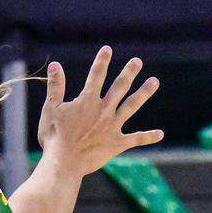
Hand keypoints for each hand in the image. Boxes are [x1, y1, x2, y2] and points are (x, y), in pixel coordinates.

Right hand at [36, 47, 163, 177]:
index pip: (96, 75)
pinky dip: (148, 137)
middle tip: (137, 62)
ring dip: (144, 93)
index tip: (107, 49)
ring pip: (132, 105)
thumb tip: (55, 65)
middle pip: (119, 86)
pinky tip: (160, 134)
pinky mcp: (117, 143)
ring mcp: (113, 126)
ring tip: (154, 82)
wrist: (65, 162)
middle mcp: (104, 110)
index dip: (102, 61)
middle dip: (129, 72)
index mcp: (87, 100)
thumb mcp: (51, 109)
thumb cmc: (54, 137)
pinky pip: (136, 139)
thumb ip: (55, 87)